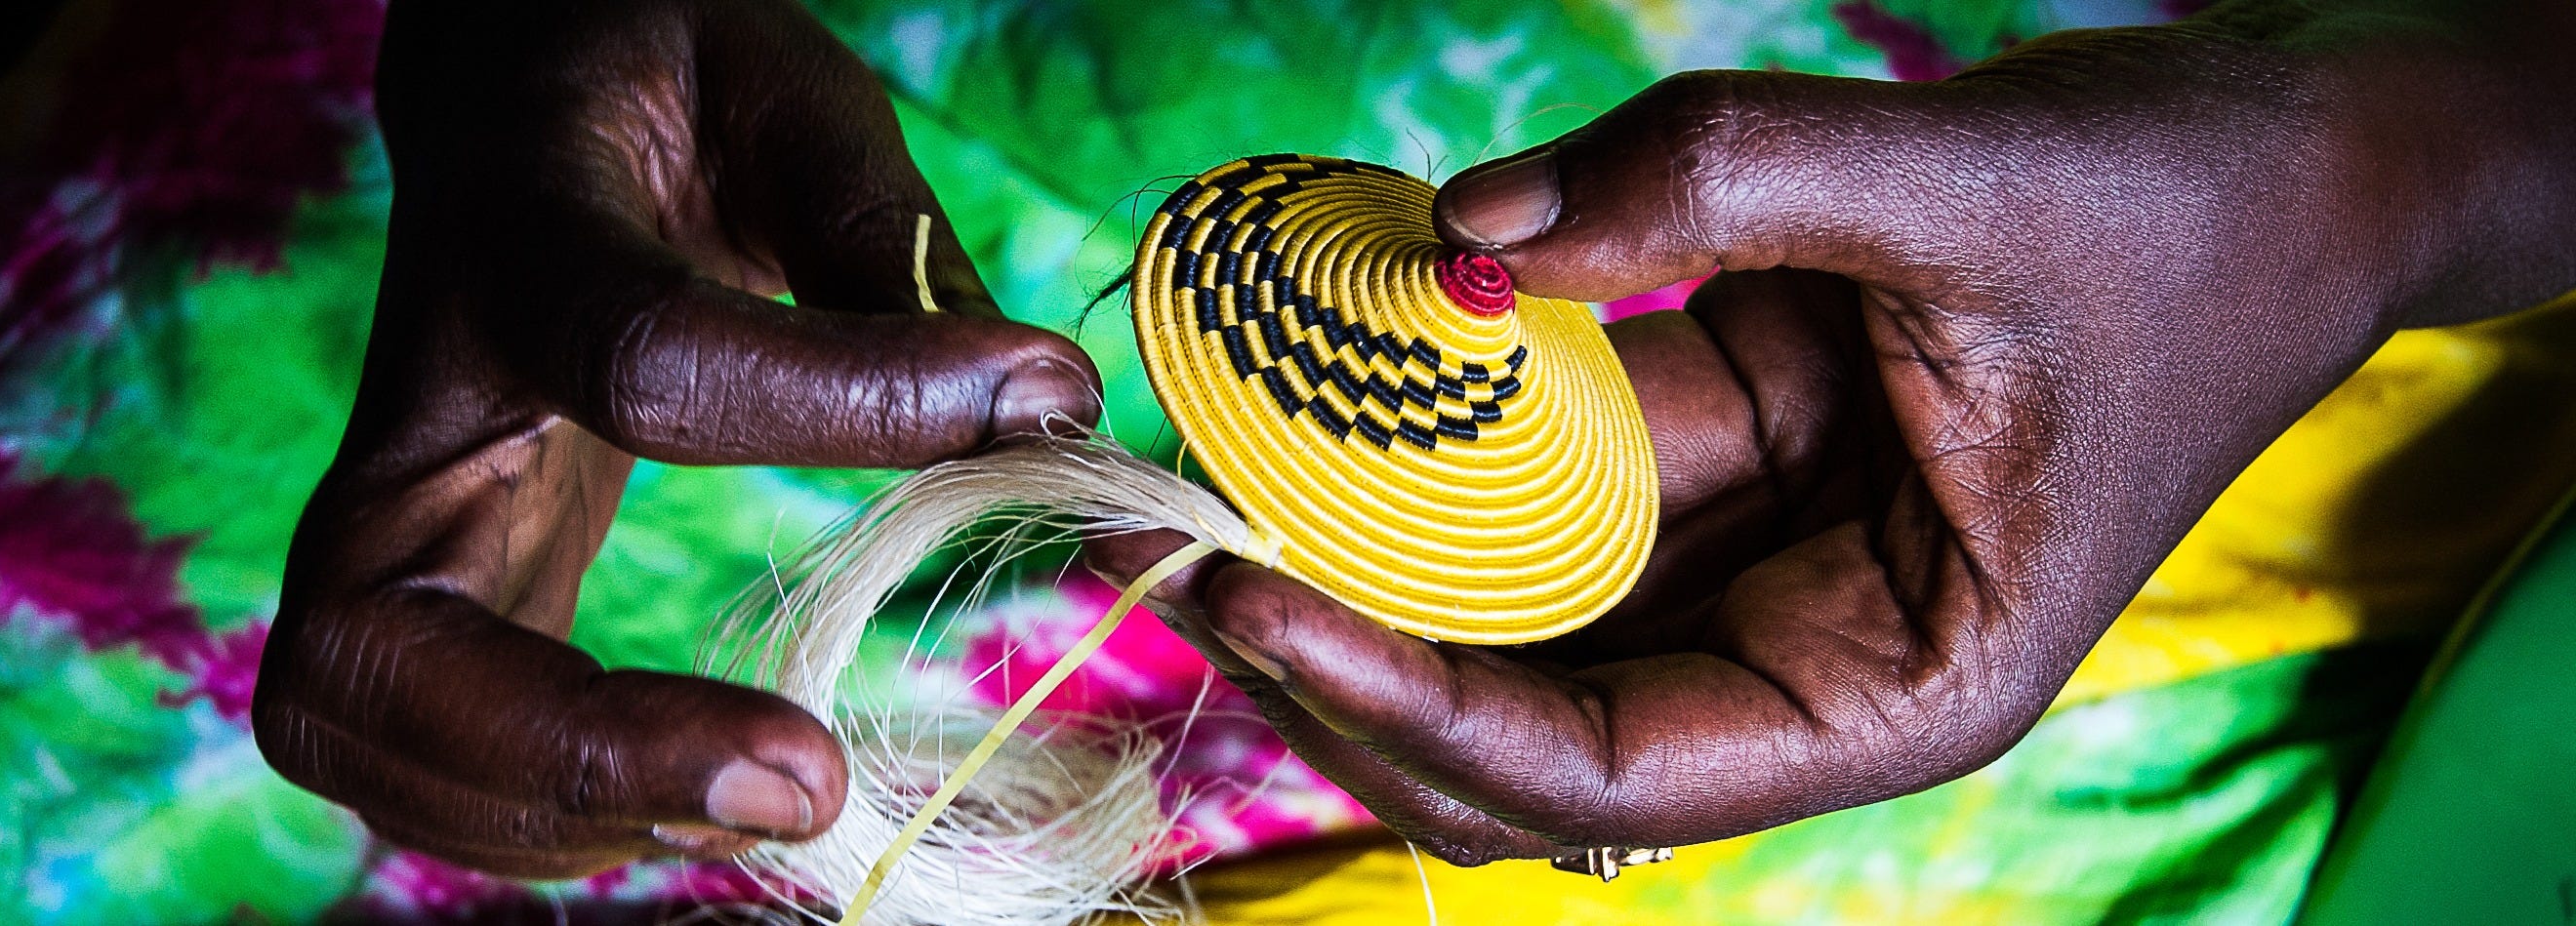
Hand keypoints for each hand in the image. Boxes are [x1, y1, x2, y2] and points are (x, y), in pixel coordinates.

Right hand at [255, 0, 1098, 877]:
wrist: (513, 95)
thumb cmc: (654, 81)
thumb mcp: (784, 100)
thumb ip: (891, 246)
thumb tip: (1044, 408)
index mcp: (518, 246)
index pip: (644, 363)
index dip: (834, 408)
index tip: (1029, 407)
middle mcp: (413, 414)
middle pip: (375, 648)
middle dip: (572, 759)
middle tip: (801, 782)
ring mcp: (394, 526)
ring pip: (366, 734)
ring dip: (566, 815)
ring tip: (777, 796)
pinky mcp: (430, 597)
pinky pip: (428, 759)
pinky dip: (552, 818)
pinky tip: (703, 795)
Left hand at [1091, 0, 2574, 863]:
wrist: (2290, 154)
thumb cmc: (2187, 212)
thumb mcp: (1963, 182)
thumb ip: (1715, 181)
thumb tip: (1465, 237)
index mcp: (1892, 690)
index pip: (1602, 772)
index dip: (1420, 706)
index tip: (1265, 597)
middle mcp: (1806, 658)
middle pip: (1523, 735)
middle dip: (1359, 665)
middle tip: (1201, 550)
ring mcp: (1756, 563)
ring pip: (1517, 620)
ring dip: (1376, 558)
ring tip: (1234, 468)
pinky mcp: (1729, 464)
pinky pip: (1550, 484)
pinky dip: (1448, 443)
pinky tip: (1354, 369)